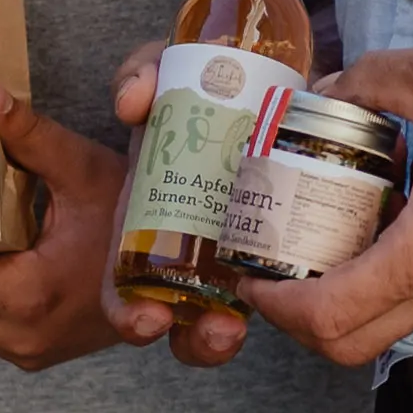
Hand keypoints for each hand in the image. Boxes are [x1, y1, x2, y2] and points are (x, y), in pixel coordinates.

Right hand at [91, 46, 288, 367]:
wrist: (263, 84)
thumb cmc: (202, 90)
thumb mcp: (165, 74)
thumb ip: (142, 75)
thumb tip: (132, 103)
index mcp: (145, 221)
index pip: (123, 286)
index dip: (127, 310)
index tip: (147, 316)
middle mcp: (181, 250)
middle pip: (174, 317)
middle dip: (183, 336)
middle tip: (202, 327)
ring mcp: (228, 255)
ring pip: (217, 321)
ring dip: (217, 337)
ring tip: (230, 329)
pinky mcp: (275, 249)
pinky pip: (273, 293)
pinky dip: (275, 305)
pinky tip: (289, 300)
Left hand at [247, 38, 412, 369]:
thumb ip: (366, 82)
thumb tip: (319, 90)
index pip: (332, 317)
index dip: (275, 306)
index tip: (248, 274)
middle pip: (352, 343)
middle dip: (298, 317)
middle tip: (269, 268)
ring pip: (389, 324)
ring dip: (343, 295)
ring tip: (314, 235)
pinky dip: (386, 276)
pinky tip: (377, 216)